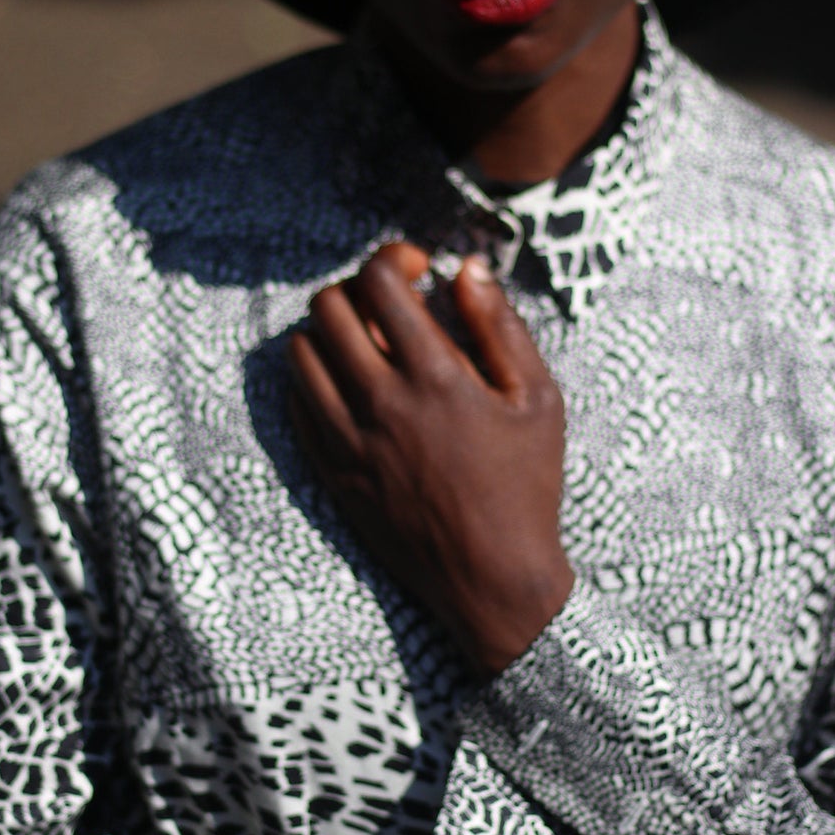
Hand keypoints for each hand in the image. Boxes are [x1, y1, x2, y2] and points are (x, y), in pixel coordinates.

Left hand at [288, 241, 572, 673]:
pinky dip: (315, 378)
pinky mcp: (330, 471)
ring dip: (329, 331)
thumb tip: (466, 269)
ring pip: (300, 352)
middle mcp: (381, 404)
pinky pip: (297, 402)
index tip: (417, 270)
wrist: (492, 577)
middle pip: (328, 307)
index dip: (393, 258)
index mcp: (436, 378)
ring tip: (364, 342)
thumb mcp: (538, 400)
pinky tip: (351, 384)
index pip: (380, 282)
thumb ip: (500, 327)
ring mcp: (347, 440)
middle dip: (357, 289)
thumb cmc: (526, 485)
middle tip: (387, 305)